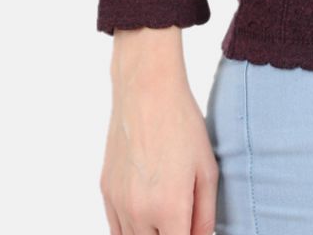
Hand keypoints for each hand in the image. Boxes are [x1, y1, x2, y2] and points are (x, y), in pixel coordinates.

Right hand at [101, 60, 217, 234]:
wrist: (147, 91)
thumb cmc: (182, 125)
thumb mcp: (207, 169)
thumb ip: (205, 215)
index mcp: (169, 208)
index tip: (193, 231)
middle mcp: (139, 212)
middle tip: (182, 221)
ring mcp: (118, 203)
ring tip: (165, 217)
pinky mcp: (105, 192)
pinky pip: (115, 228)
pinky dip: (130, 230)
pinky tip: (147, 215)